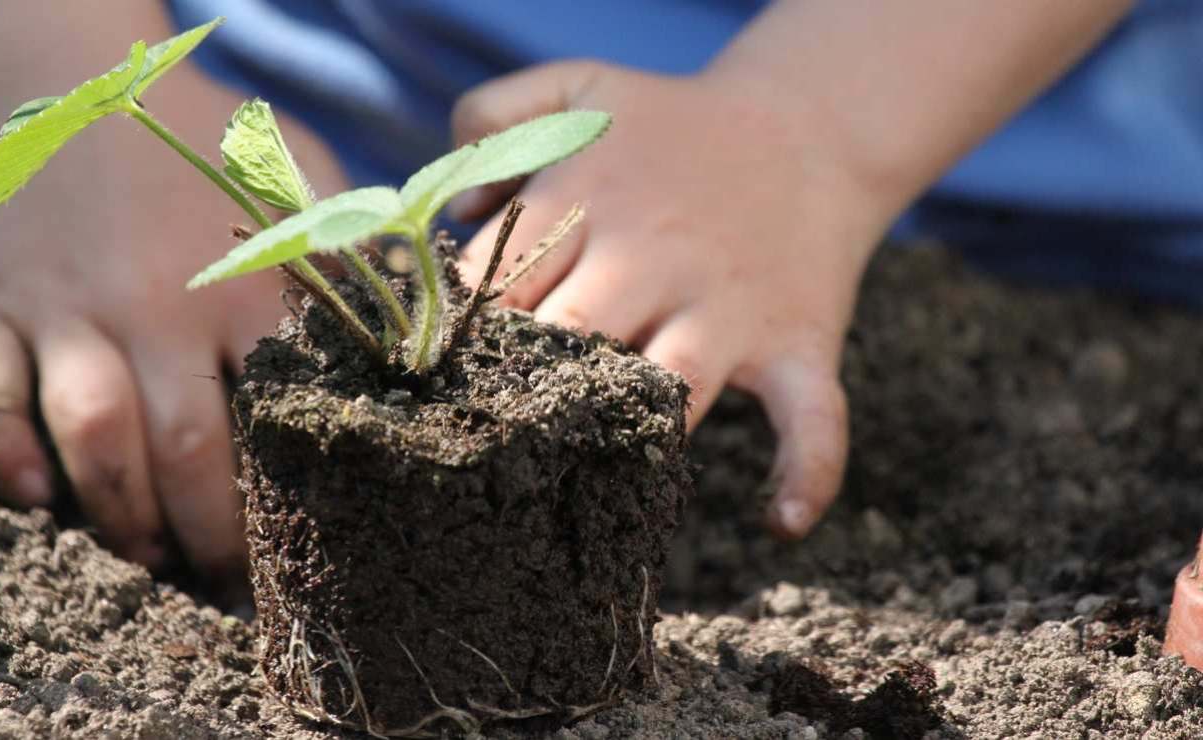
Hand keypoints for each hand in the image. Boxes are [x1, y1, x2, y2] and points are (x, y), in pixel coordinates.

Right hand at [0, 72, 347, 587]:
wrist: (69, 76)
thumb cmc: (200, 142)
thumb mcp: (294, 177)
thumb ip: (349, 248)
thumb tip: (419, 317)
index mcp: (243, 284)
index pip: (279, 419)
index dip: (294, 502)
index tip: (306, 549)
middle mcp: (154, 304)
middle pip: (186, 451)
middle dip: (210, 539)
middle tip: (226, 582)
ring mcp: (65, 307)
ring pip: (92, 438)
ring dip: (121, 517)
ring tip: (150, 557)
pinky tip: (36, 498)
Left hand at [454, 61, 896, 537]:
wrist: (810, 127)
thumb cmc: (674, 125)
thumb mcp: (577, 87)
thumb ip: (492, 116)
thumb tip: (455, 214)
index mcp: (590, 200)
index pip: (498, 283)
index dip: (461, 333)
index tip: (437, 373)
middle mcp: (654, 258)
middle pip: (567, 339)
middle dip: (524, 386)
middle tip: (487, 434)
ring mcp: (728, 309)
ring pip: (667, 388)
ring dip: (626, 433)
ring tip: (584, 478)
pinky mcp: (796, 344)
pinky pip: (812, 418)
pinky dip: (808, 472)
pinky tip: (780, 521)